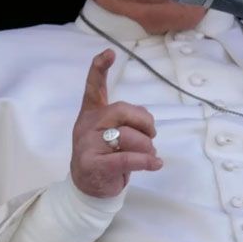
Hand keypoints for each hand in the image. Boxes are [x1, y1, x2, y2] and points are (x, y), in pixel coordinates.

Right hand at [71, 50, 162, 197]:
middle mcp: (86, 125)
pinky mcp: (93, 165)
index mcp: (91, 114)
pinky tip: (156, 164)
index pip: (93, 87)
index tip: (109, 52)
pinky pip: (126, 158)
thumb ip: (126, 119)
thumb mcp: (113, 133)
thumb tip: (146, 120)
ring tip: (149, 156)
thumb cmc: (106, 156)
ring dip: (147, 147)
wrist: (88, 188)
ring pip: (127, 137)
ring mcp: (87, 145)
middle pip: (121, 111)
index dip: (99, 68)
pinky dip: (146, 161)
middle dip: (144, 122)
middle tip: (153, 135)